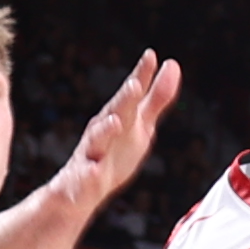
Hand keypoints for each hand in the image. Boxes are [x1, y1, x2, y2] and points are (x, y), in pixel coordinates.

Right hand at [60, 49, 179, 225]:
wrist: (77, 192)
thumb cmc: (113, 154)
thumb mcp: (140, 126)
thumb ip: (156, 99)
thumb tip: (172, 65)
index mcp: (118, 117)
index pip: (131, 94)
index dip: (141, 76)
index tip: (151, 56)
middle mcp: (102, 131)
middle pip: (114, 113)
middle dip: (124, 99)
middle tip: (135, 84)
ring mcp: (90, 155)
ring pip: (96, 141)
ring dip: (105, 131)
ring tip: (115, 121)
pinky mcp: (81, 182)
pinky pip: (84, 178)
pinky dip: (89, 175)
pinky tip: (95, 172)